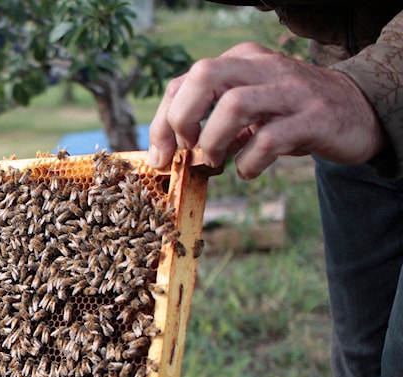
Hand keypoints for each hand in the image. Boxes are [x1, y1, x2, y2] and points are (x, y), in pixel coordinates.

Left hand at [148, 42, 385, 178]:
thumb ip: (211, 120)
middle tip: (186, 151)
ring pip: (234, 104)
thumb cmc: (290, 115)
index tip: (161, 155)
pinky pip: (269, 140)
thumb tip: (167, 152)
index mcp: (242, 61)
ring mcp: (291, 92)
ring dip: (213, 141)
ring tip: (215, 162)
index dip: (162, 120)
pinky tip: (247, 170)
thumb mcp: (249, 108)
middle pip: (205, 76)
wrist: (358, 113)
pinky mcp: (314, 118)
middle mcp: (264, 69)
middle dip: (181, 119)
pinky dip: (248, 163)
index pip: (186, 80)